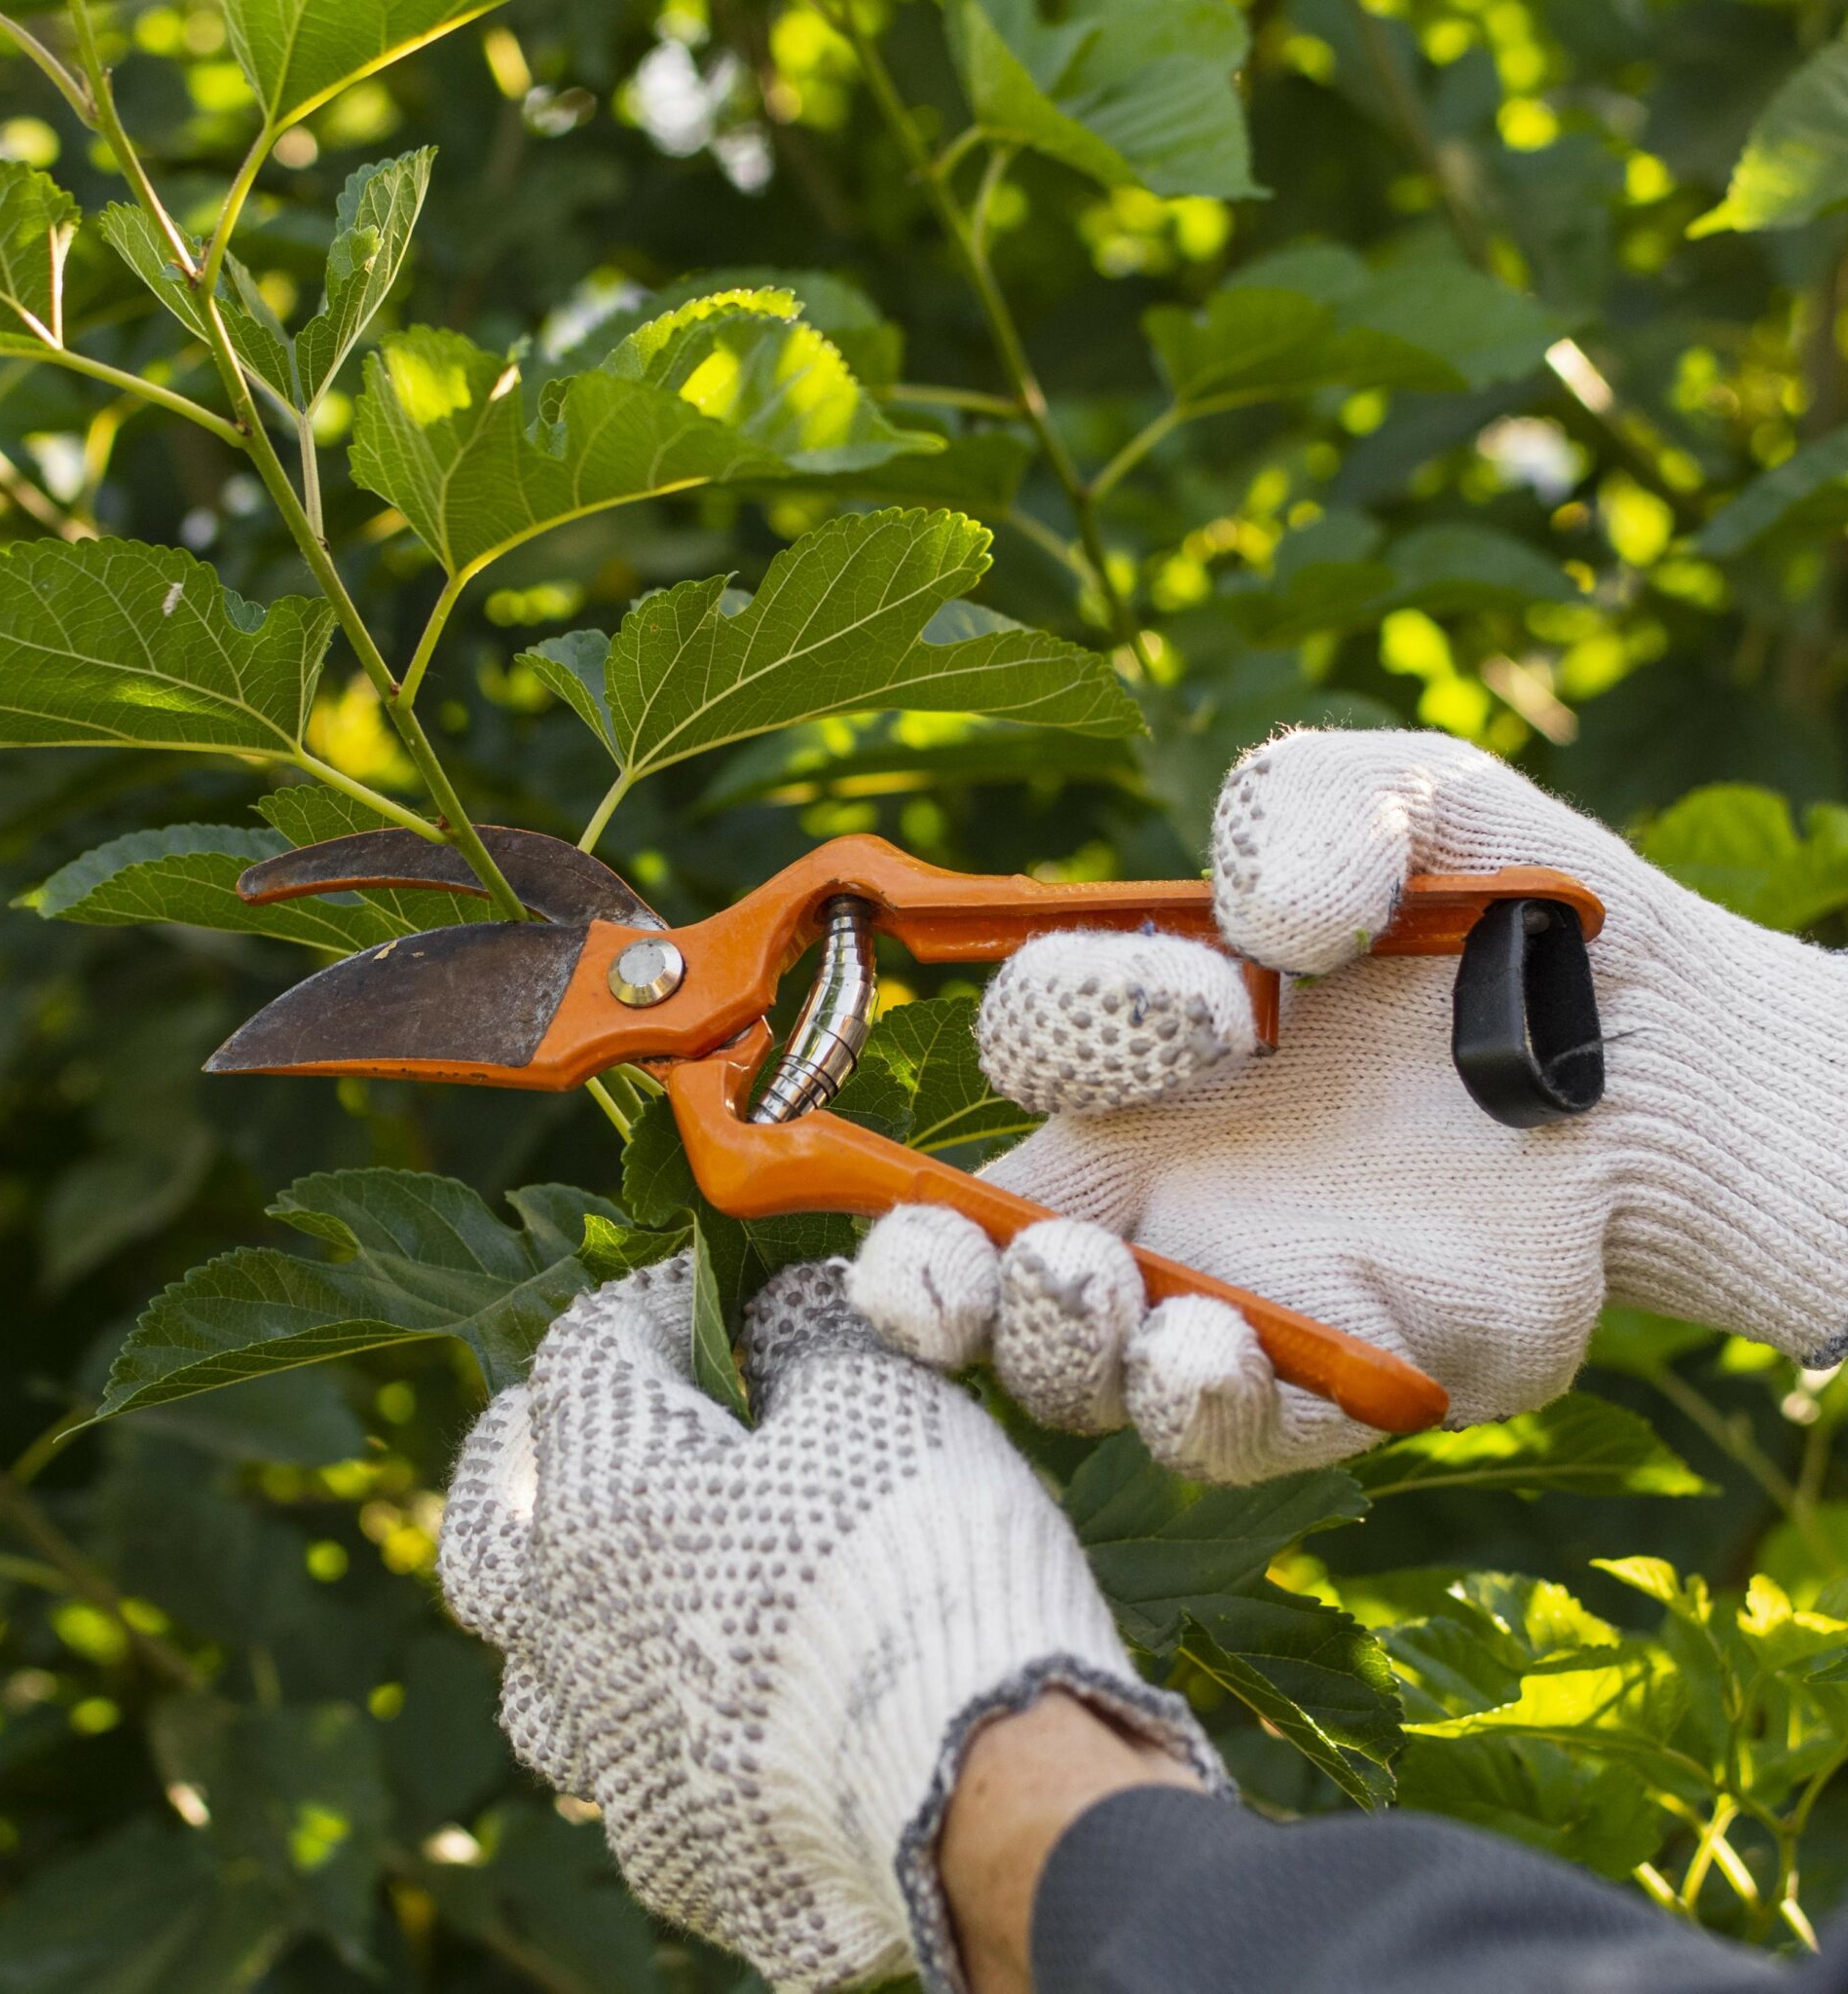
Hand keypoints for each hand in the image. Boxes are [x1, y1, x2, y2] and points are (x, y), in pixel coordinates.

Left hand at [437, 1257, 1220, 1992]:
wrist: (980, 1793)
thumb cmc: (913, 1556)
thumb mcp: (876, 1392)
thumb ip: (809, 1331)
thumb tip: (784, 1307)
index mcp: (601, 1488)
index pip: (586, 1350)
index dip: (658, 1301)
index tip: (725, 1293)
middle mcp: (567, 1623)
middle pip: (489, 1519)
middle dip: (536, 1454)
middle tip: (607, 1427)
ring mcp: (609, 1752)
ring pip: (536, 1667)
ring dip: (578, 1610)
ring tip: (651, 1582)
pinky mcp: (669, 1852)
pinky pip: (632, 1770)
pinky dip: (665, 1721)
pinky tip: (737, 1707)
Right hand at [848, 729, 1847, 1483]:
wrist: (1663, 1058)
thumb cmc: (1516, 922)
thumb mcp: (1416, 803)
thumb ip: (1310, 806)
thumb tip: (1259, 927)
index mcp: (1144, 1050)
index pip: (1027, 1053)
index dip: (1076, 1026)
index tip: (1218, 1007)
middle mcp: (1157, 1185)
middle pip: (972, 1262)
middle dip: (931, 1269)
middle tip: (987, 1243)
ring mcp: (1233, 1294)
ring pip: (1073, 1370)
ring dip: (1056, 1342)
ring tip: (1101, 1287)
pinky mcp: (1336, 1380)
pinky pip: (1221, 1432)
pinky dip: (1193, 1405)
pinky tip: (1210, 1349)